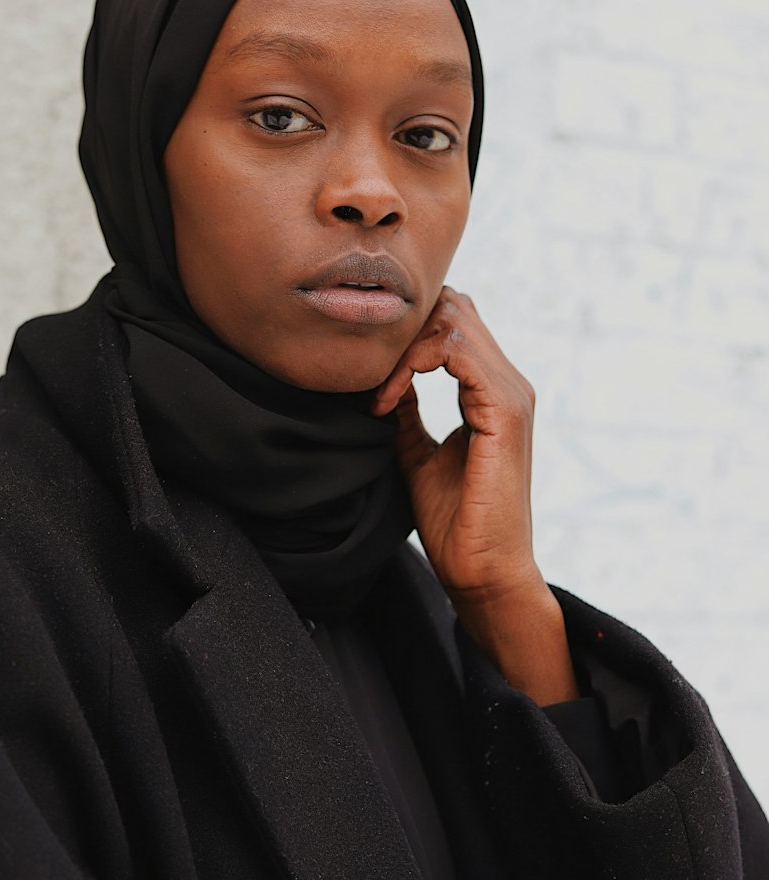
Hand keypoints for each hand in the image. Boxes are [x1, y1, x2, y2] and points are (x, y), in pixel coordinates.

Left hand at [373, 286, 576, 703]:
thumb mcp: (417, 452)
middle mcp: (509, 384)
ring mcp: (512, 395)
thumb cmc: (455, 521)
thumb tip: (384, 380)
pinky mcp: (505, 412)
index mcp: (493, 391)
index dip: (405, 335)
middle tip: (368, 374)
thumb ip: (408, 412)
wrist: (482, 571)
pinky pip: (457, 352)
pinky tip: (389, 400)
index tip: (368, 381)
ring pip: (455, 320)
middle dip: (402, 330)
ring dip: (403, 347)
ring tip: (378, 392)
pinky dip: (414, 364)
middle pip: (455, 308)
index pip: (452, 322)